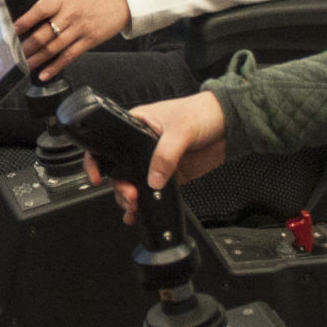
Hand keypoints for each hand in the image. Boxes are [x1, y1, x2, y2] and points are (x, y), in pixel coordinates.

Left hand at [15, 0, 131, 80]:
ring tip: (25, 65)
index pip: (41, 9)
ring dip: (37, 59)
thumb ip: (51, 9)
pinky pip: (69, 56)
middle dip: (27, 47)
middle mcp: (71, 14)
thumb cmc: (92, 0)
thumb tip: (29, 25)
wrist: (120, 2)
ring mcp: (80, 29)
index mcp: (63, 0)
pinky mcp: (89, 41)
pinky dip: (55, 67)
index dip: (25, 21)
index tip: (13, 31)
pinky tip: (45, 73)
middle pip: (45, 33)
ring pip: (54, 47)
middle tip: (15, 55)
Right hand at [88, 90, 228, 217]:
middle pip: (119, 170)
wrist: (230, 124)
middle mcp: (141, 145)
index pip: (108, 143)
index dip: (97, 160)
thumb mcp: (180, 130)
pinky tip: (139, 214)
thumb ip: (165, 155)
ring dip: (129, 199)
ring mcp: (155, 162)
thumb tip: (153, 180)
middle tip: (129, 196)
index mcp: (137, 125)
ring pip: (133, 184)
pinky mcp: (170, 176)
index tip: (97, 177)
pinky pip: (152, 193)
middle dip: (119, 186)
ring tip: (134, 207)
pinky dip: (144, 205)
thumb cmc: (202, 113)